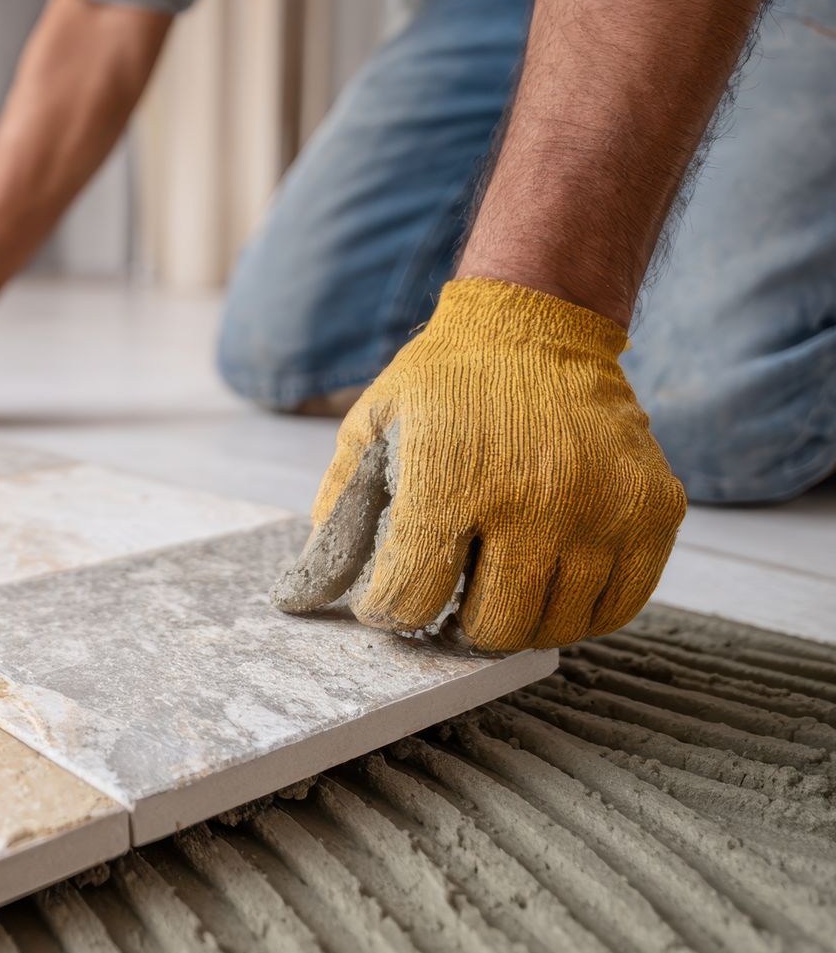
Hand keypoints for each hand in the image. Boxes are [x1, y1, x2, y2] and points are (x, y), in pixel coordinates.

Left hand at [271, 277, 685, 651]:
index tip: (390, 595)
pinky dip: (579, 611)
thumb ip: (338, 513)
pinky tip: (550, 581)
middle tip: (448, 595)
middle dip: (454, 623)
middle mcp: (533, 500)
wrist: (536, 324)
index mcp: (451, 480)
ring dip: (516, 619)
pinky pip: (617, 607)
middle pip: (490, 628)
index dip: (389, 609)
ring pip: (553, 627)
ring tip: (497, 585)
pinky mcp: (653, 511)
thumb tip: (300, 596)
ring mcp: (602, 509)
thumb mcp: (370, 429)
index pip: (411, 599)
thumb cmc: (443, 385)